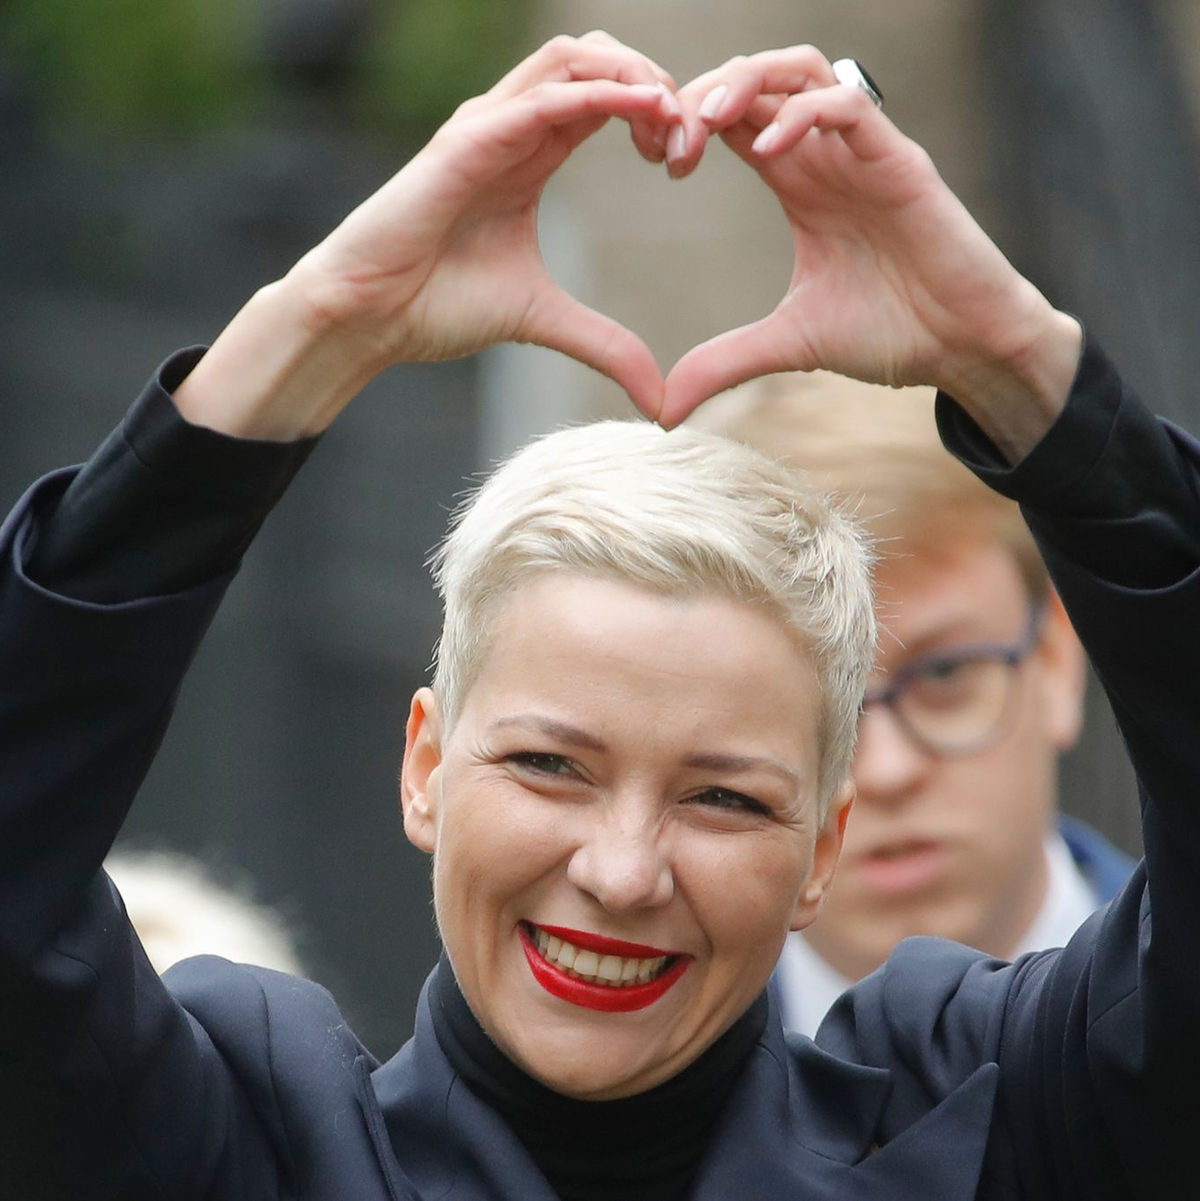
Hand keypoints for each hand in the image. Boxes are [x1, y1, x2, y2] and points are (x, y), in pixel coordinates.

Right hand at [293, 32, 679, 416]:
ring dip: (636, 77)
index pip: (608, 96)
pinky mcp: (466, 139)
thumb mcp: (545, 322)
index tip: (683, 164)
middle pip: (600, 57)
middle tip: (687, 144)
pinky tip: (643, 115)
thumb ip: (606, 347)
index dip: (658, 115)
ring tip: (672, 123)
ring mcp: (488, 125)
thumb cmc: (437, 306)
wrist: (370, 316)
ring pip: (575, 56)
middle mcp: (513, 126)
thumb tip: (658, 400)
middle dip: (659, 85)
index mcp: (532, 153)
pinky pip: (543, 96)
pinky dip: (600, 94)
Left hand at [658, 46, 1078, 447]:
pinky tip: (766, 148)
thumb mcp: (786, 346)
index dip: (687, 123)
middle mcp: (826, 157)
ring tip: (704, 121)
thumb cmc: (889, 333)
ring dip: (746, 81)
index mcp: (796, 183)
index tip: (658, 160)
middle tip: (666, 140)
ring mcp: (863, 154)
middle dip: (702, 94)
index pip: (733, 120)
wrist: (962, 349)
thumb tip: (664, 411)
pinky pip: (850, 105)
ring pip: (802, 70)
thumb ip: (723, 363)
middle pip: (757, 79)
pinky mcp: (901, 162)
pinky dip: (802, 113)